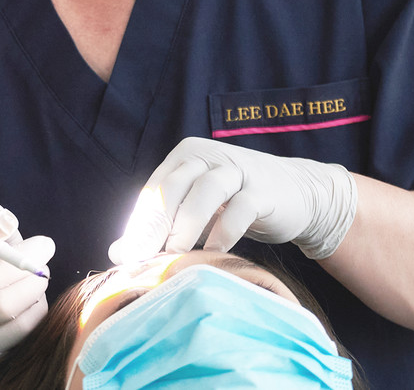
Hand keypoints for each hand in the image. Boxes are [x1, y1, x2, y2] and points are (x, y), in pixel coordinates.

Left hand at [108, 137, 356, 264]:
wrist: (296, 193)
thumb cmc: (235, 203)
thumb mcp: (195, 212)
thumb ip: (159, 228)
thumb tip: (117, 254)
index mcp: (185, 156)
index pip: (154, 189)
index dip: (138, 223)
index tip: (127, 257)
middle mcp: (208, 156)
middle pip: (173, 186)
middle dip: (155, 224)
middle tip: (143, 258)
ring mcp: (238, 170)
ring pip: (206, 191)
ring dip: (187, 224)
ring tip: (175, 254)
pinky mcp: (264, 190)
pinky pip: (241, 208)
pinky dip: (224, 230)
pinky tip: (213, 252)